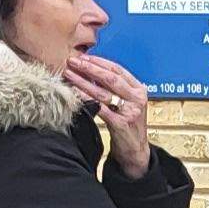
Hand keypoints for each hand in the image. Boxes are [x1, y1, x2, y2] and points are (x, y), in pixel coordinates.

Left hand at [66, 55, 152, 178]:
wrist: (136, 150)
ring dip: (83, 82)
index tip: (83, 57)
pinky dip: (86, 98)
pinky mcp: (121, 123)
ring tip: (69, 74)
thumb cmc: (128, 124)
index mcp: (139, 89)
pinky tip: (75, 93)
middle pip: (110, 78)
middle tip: (73, 62)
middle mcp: (137, 98)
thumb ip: (117, 89)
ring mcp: (130, 111)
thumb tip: (93, 71)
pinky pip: (100, 108)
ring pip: (103, 92)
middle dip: (89, 68)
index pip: (118, 70)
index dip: (99, 62)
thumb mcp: (128, 103)